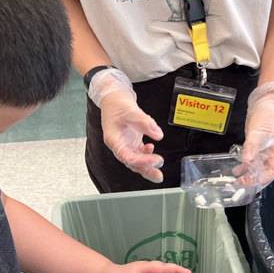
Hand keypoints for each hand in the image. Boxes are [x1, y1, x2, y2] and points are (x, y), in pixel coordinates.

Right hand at [89, 69, 164, 183]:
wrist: (114, 96)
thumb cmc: (117, 103)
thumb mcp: (131, 110)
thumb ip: (145, 123)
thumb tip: (158, 135)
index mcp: (114, 140)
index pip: (127, 157)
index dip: (141, 161)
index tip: (155, 160)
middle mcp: (119, 144)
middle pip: (132, 162)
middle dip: (145, 170)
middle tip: (159, 176)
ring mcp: (125, 143)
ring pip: (136, 159)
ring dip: (148, 164)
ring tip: (159, 166)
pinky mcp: (131, 140)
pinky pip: (139, 152)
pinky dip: (147, 153)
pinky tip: (152, 148)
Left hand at [242, 82, 273, 187]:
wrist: (263, 104)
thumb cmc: (266, 117)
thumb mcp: (258, 132)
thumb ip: (252, 147)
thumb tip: (246, 161)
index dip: (265, 178)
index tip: (254, 182)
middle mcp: (271, 153)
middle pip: (265, 171)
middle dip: (255, 178)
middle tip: (242, 183)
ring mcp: (263, 150)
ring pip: (257, 166)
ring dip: (249, 173)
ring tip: (238, 179)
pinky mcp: (255, 146)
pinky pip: (251, 159)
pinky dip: (245, 165)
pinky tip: (238, 169)